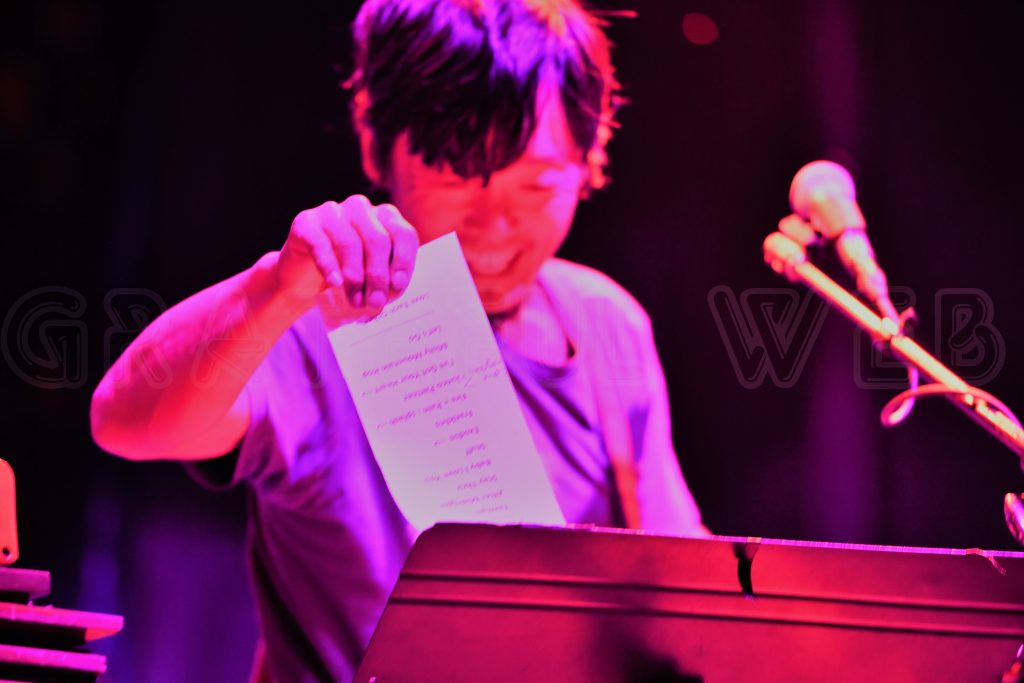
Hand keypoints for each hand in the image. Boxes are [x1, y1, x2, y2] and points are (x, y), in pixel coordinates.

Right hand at [276, 195, 417, 323]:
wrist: (304, 278)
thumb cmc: (347, 276)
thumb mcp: (372, 276)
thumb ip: (386, 278)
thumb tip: (391, 289)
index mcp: (385, 217)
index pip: (403, 234)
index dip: (403, 261)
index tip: (397, 286)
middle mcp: (360, 208)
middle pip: (377, 240)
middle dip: (378, 275)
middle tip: (375, 302)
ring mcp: (332, 212)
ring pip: (350, 243)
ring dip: (355, 277)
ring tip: (356, 301)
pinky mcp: (305, 222)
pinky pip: (320, 244)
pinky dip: (329, 266)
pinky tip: (334, 283)